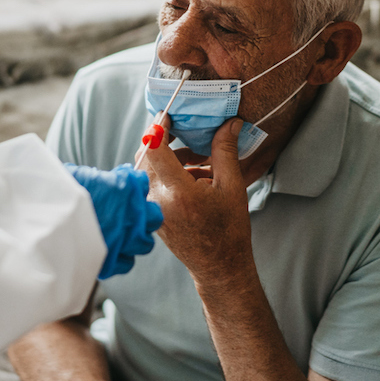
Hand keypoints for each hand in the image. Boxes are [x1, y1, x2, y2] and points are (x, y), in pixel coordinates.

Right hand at [64, 164, 163, 278]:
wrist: (42, 220)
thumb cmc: (56, 191)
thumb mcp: (79, 175)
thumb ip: (100, 179)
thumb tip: (105, 182)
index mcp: (124, 187)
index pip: (141, 182)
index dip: (131, 184)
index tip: (121, 186)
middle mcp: (130, 214)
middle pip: (154, 215)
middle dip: (143, 214)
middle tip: (127, 213)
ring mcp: (123, 240)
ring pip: (145, 243)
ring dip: (135, 238)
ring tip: (120, 235)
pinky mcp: (111, 261)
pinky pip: (127, 263)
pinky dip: (120, 257)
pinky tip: (108, 251)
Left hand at [136, 118, 253, 283]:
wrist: (219, 266)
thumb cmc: (229, 229)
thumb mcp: (233, 187)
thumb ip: (225, 151)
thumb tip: (229, 122)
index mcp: (178, 192)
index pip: (153, 148)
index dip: (158, 126)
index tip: (169, 114)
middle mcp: (158, 199)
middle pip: (146, 155)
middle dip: (165, 140)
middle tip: (188, 134)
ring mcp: (151, 207)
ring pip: (149, 168)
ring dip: (170, 158)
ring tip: (200, 161)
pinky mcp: (151, 212)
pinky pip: (151, 182)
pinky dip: (168, 173)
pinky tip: (194, 178)